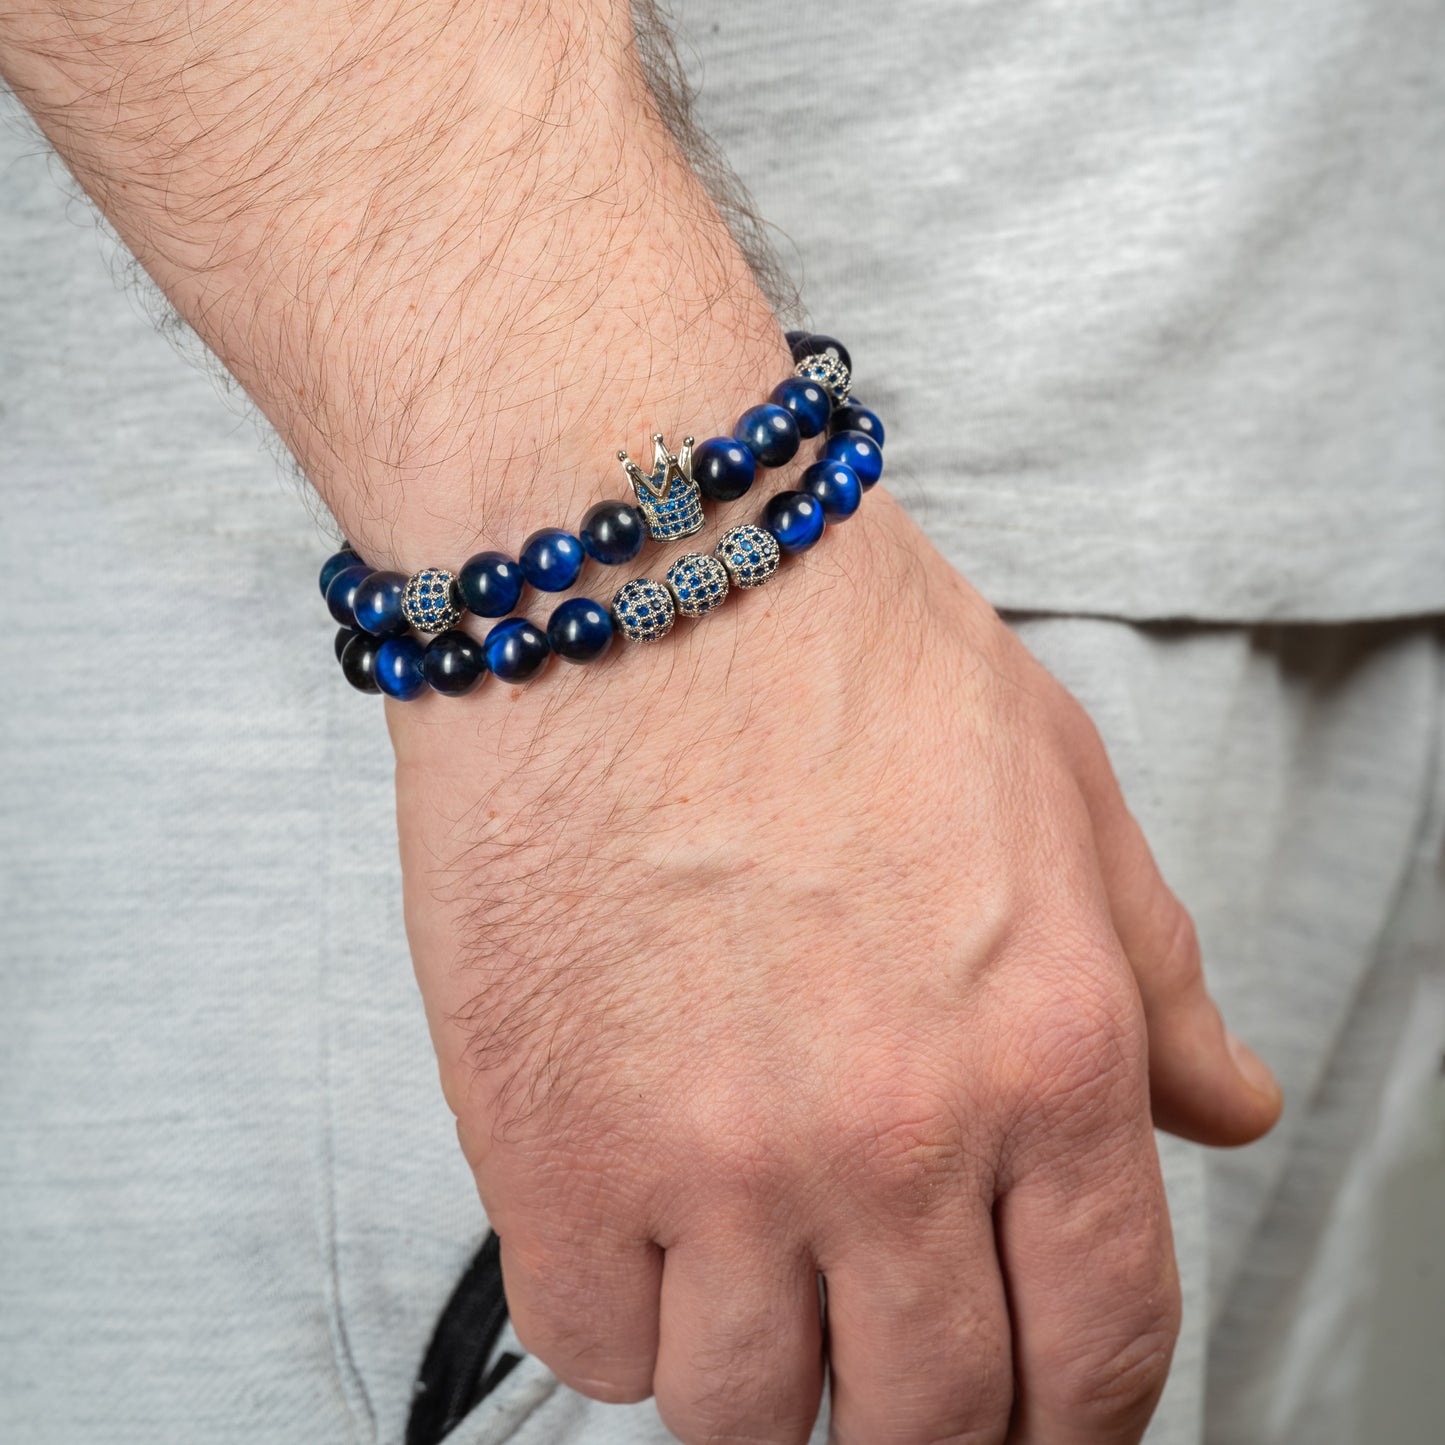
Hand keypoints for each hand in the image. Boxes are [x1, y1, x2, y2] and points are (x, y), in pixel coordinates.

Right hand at [390, 491, 1281, 1444]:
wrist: (630, 569)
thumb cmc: (831, 652)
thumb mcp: (1056, 787)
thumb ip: (1153, 978)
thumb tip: (1220, 1109)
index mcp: (1044, 1054)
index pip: (1096, 1349)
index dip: (1068, 1415)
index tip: (1026, 1410)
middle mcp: (892, 1137)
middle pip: (924, 1422)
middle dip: (915, 1408)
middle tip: (875, 1344)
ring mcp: (713, 1160)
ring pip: (743, 1413)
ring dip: (757, 1367)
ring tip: (744, 1264)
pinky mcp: (546, 1146)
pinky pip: (587, 1342)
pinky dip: (619, 1316)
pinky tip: (634, 1224)